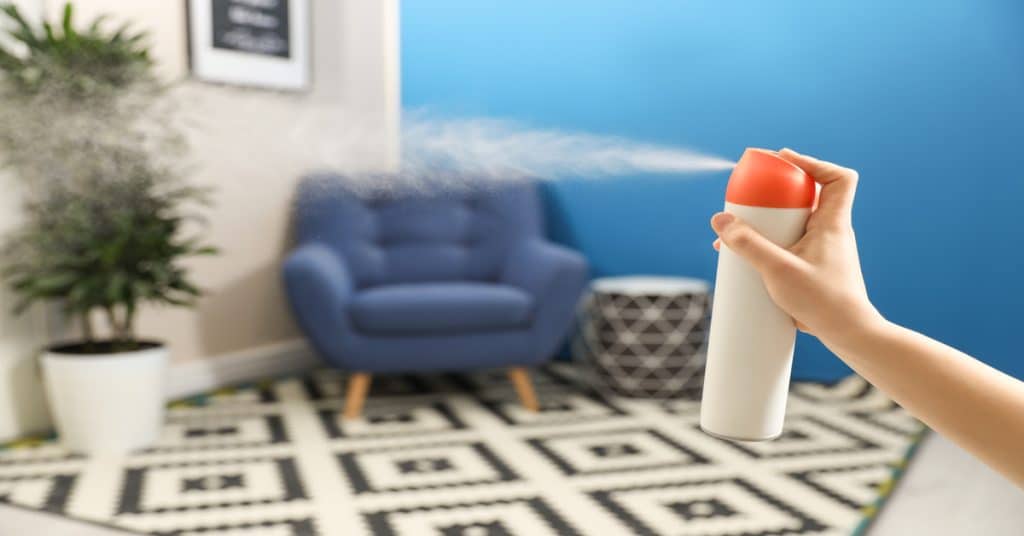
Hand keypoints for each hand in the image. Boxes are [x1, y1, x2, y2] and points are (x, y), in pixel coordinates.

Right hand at [710, 148, 883, 347]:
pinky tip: (748, 258)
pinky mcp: (814, 268)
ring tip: (740, 230)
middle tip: (751, 195)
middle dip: (777, 193)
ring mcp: (824, 250)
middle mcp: (832, 232)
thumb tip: (720, 220)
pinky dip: (770, 243)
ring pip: (796, 223)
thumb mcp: (777, 269)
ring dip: (769, 221)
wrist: (848, 334)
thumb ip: (747, 244)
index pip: (838, 178)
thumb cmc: (823, 302)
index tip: (784, 162)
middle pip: (808, 196)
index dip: (813, 163)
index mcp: (833, 222)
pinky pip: (791, 244)